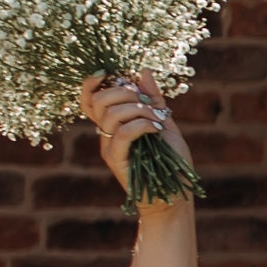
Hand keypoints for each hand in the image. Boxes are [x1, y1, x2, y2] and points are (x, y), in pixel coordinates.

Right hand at [80, 69, 189, 196]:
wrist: (176, 195)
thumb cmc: (172, 162)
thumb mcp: (164, 122)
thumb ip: (152, 99)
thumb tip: (142, 71)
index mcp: (113, 124)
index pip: (90, 99)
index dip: (93, 82)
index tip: (110, 72)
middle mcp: (106, 135)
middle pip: (99, 101)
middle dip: (125, 91)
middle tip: (148, 102)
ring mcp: (110, 148)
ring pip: (111, 115)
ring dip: (139, 110)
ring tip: (157, 120)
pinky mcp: (117, 161)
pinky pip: (122, 133)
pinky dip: (142, 125)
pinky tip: (157, 129)